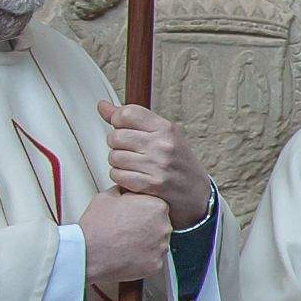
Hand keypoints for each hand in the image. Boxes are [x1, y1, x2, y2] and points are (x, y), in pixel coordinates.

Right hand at [79, 188, 170, 285]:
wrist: (87, 253)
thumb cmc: (96, 225)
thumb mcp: (107, 196)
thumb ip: (124, 190)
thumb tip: (127, 189)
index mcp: (157, 206)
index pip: (157, 206)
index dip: (141, 210)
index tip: (130, 216)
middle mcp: (165, 226)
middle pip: (160, 225)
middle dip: (146, 227)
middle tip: (126, 230)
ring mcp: (162, 247)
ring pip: (158, 243)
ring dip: (146, 243)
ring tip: (125, 243)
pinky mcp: (157, 264)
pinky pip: (153, 259)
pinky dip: (143, 259)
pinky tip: (128, 255)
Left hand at [99, 100, 210, 227]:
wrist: (198, 193)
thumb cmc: (179, 163)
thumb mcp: (162, 136)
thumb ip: (132, 120)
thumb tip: (103, 106)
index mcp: (166, 129)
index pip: (127, 113)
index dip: (118, 121)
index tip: (123, 128)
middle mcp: (163, 145)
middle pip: (116, 136)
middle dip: (117, 145)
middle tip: (130, 151)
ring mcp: (158, 165)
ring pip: (114, 157)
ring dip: (118, 163)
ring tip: (133, 165)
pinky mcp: (151, 184)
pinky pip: (117, 175)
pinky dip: (121, 178)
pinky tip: (134, 177)